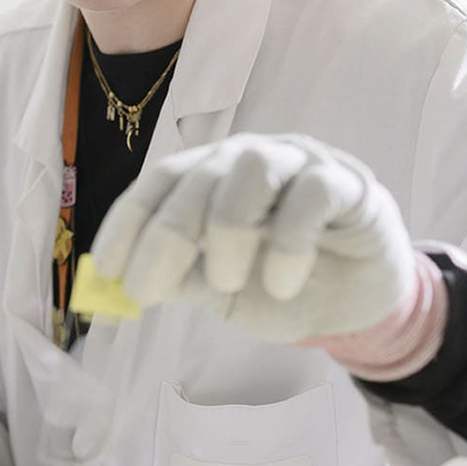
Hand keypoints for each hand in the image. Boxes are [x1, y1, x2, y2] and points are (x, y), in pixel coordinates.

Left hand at [91, 134, 419, 344]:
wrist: (359, 306)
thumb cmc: (281, 286)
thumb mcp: (219, 289)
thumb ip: (177, 277)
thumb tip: (118, 282)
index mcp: (212, 177)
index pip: (160, 182)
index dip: (128, 222)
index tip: (107, 271)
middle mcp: (250, 159)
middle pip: (198, 176)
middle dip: (165, 235)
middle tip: (149, 291)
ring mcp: (300, 164)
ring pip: (251, 169)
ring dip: (227, 229)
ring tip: (227, 283)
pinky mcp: (348, 183)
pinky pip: (312, 192)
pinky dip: (288, 241)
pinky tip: (282, 283)